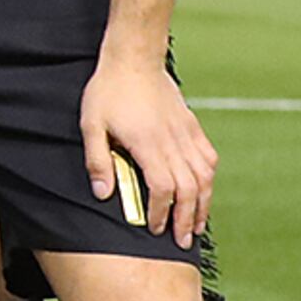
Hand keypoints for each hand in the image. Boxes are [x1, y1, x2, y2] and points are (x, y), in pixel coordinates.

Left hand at [80, 46, 214, 247]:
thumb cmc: (107, 91)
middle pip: (188, 189)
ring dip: (202, 204)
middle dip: (186, 219)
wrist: (134, 59)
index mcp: (148, 145)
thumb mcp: (91, 125)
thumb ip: (97, 161)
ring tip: (196, 225)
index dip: (161, 211)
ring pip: (204, 177)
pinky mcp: (192, 126)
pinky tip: (205, 192)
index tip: (155, 228)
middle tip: (181, 241)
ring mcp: (186, 134)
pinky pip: (208, 158)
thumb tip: (104, 195)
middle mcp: (173, 143)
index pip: (163, 188)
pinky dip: (209, 179)